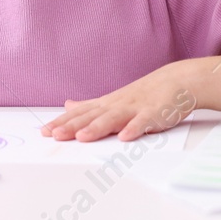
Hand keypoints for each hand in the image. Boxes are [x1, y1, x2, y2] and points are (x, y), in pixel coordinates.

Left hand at [41, 62, 197, 142]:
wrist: (177, 81)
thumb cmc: (144, 94)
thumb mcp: (113, 99)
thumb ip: (90, 105)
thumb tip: (67, 105)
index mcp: (107, 104)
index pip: (80, 114)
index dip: (62, 122)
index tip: (44, 132)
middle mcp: (117, 105)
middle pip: (92, 116)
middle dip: (73, 126)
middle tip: (54, 135)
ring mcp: (135, 108)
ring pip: (114, 118)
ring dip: (98, 127)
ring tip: (82, 137)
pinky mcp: (154, 114)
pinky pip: (144, 122)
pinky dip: (135, 129)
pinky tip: (125, 138)